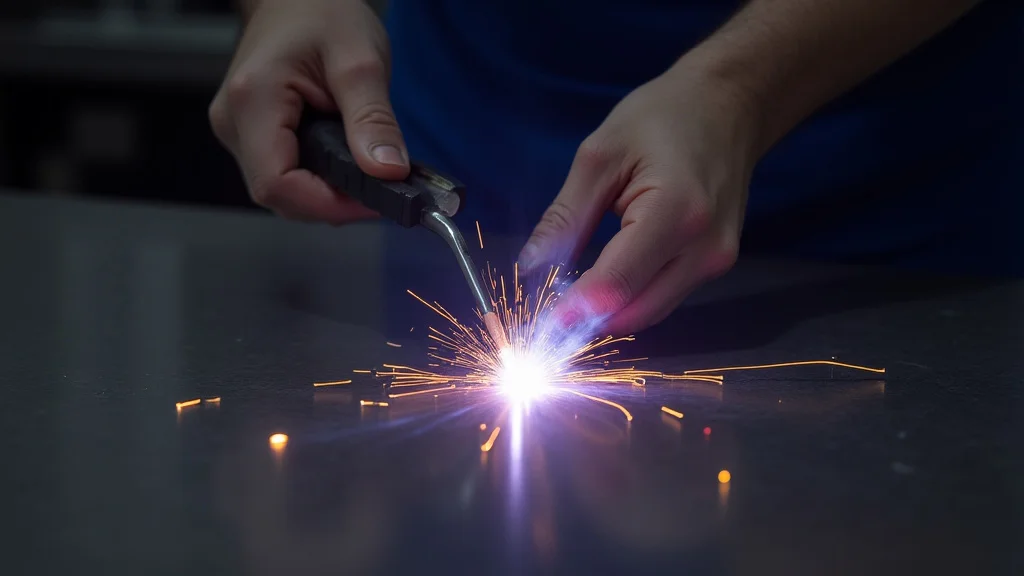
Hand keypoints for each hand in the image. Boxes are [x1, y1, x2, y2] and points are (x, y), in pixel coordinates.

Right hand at [209, 0, 406, 222]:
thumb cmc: (321, 11)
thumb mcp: (361, 60)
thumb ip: (373, 119)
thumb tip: (387, 171)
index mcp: (253, 101)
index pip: (278, 184)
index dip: (328, 204)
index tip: (374, 200)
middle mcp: (234, 122)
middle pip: (279, 195)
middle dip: (332, 201)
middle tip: (380, 187)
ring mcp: (238, 131)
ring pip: (282, 191)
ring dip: (327, 193)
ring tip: (366, 171)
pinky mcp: (250, 136)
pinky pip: (283, 175)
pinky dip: (318, 180)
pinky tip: (346, 164)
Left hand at [520, 63, 759, 334]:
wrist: (729, 106)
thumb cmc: (663, 117)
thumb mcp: (599, 157)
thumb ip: (565, 217)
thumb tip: (530, 267)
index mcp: (675, 214)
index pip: (614, 286)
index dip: (571, 311)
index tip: (535, 319)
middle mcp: (704, 250)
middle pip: (633, 313)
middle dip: (586, 319)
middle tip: (545, 307)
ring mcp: (716, 262)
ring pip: (649, 313)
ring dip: (607, 312)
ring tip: (569, 293)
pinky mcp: (717, 265)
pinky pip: (664, 297)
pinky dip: (629, 298)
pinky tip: (603, 281)